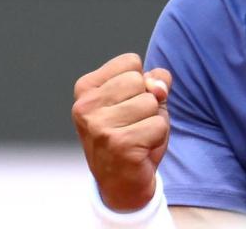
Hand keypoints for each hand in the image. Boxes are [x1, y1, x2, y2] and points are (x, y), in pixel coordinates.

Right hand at [72, 53, 171, 211]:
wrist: (122, 184)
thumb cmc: (132, 135)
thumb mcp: (143, 100)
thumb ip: (154, 81)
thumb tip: (159, 86)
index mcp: (86, 89)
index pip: (130, 62)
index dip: (140, 83)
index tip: (126, 106)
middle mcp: (85, 106)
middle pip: (140, 80)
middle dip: (147, 102)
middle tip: (134, 125)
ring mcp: (99, 126)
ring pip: (151, 102)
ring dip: (154, 120)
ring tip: (138, 137)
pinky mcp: (119, 144)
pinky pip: (159, 125)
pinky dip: (158, 137)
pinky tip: (141, 150)